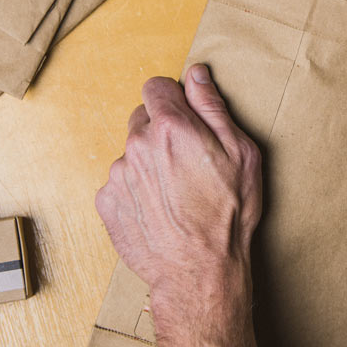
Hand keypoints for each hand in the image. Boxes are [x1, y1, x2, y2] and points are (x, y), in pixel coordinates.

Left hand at [95, 64, 261, 346]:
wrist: (199, 272)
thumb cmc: (228, 215)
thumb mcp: (240, 153)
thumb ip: (212, 107)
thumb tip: (197, 74)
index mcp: (170, 126)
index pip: (156, 86)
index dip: (173, 99)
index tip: (185, 118)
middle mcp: (137, 144)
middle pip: (142, 119)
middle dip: (161, 132)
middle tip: (186, 162)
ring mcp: (118, 174)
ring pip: (132, 153)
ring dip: (149, 164)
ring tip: (175, 193)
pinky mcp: (107, 201)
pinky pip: (120, 183)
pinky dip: (135, 191)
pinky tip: (159, 209)